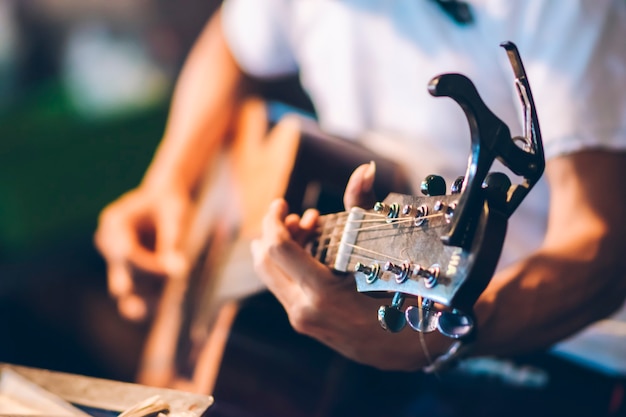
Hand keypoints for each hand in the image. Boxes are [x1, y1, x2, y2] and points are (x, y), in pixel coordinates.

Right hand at [94, 185, 189, 321]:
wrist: (167, 202)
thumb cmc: (172, 203)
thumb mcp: (176, 216)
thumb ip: (173, 243)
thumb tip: (177, 272)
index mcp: (114, 223)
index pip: (127, 255)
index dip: (153, 268)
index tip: (181, 274)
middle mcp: (108, 245)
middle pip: (124, 280)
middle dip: (153, 290)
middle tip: (181, 295)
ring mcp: (114, 264)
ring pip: (127, 297)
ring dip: (153, 302)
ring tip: (180, 302)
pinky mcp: (126, 278)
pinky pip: (135, 300)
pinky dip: (153, 305)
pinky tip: (174, 306)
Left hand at [251, 164, 449, 369]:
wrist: (422, 347)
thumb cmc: (413, 295)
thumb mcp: (390, 249)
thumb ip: (366, 207)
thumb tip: (362, 170)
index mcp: (321, 294)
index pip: (277, 248)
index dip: (273, 220)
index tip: (281, 203)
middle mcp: (305, 312)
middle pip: (266, 262)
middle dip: (276, 231)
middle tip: (304, 217)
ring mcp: (306, 322)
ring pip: (273, 278)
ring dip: (285, 248)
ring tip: (313, 230)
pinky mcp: (310, 326)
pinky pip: (286, 290)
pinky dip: (292, 266)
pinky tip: (316, 252)